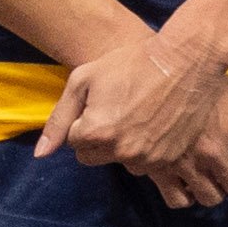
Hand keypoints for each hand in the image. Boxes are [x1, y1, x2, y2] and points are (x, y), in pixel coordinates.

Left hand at [44, 24, 227, 182]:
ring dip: (123, 146)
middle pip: (94, 156)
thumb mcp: (84, 80)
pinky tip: (156, 124)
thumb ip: (59, 119)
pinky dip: (148, 149)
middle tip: (119, 110)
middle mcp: (120, 151)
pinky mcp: (170, 160)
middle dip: (99, 138)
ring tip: (139, 116)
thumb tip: (41, 155)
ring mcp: (148, 158)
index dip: (85, 121)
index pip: (74, 142)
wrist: (186, 62)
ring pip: (121, 161)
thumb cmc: (132, 63)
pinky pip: (147, 164)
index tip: (101, 103)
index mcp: (96, 132)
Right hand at [111, 82, 227, 206]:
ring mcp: (188, 164)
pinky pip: (179, 200)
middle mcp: (216, 153)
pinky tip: (190, 186)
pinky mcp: (161, 170)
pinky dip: (187, 197)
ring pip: (212, 198)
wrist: (155, 77)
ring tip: (218, 181)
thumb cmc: (202, 82)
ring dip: (219, 192)